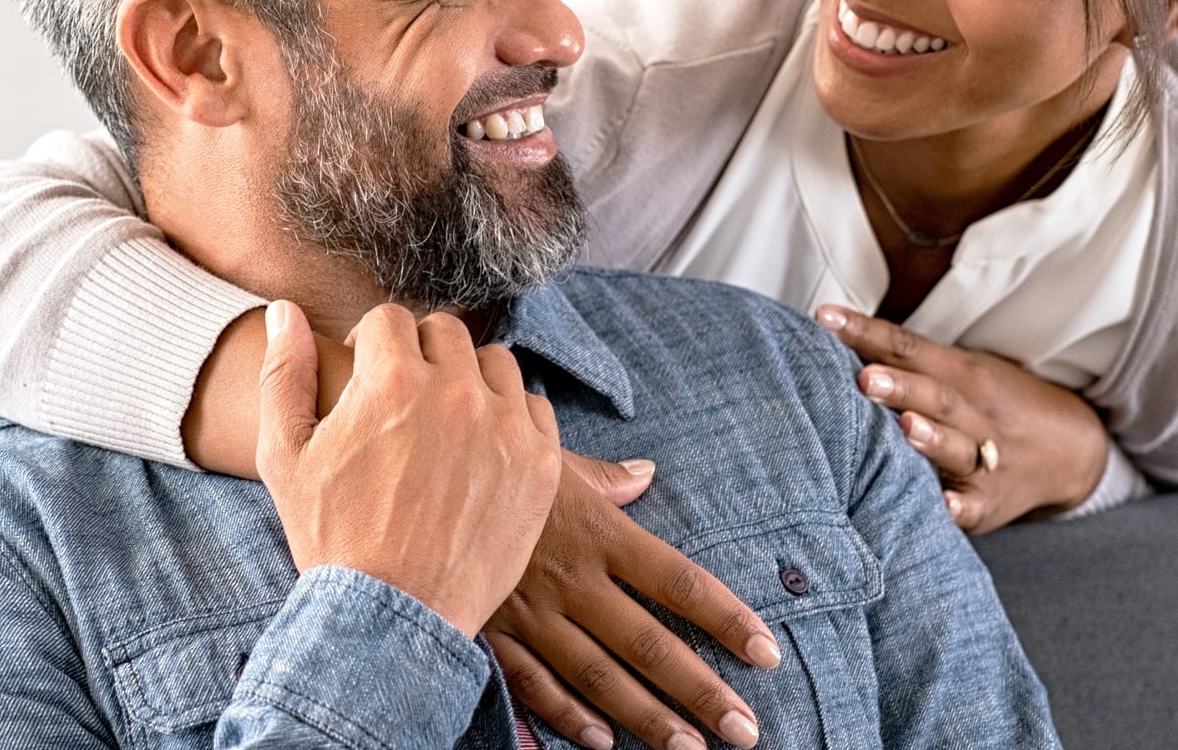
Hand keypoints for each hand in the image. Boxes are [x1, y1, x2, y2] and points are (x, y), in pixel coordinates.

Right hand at [258, 300, 561, 632]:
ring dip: (469, 379)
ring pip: (495, 363)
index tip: (368, 376)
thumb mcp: (285, 455)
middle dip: (420, 355)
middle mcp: (455, 392)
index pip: (390, 319)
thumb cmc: (331, 537)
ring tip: (446, 421)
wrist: (392, 616)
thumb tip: (285, 312)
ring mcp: (504, 427)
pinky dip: (509, 418)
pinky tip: (482, 449)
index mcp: (390, 380)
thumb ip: (284, 373)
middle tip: (405, 400)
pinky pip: (533, 408)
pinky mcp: (540, 464)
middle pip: (445, 332)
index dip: (371, 345)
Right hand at [487, 455, 778, 749]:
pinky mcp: (492, 630)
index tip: (767, 651)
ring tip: (690, 749)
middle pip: (650, 644)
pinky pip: (534, 683)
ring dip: (648, 717)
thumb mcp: (549, 456)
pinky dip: (567, 716)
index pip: (679, 581)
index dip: (727, 619)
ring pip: (599, 676)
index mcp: (597, 530)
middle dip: (701, 691)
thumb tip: (646, 473)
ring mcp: (531, 610)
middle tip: (745, 730)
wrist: (410, 473)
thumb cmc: (487, 459)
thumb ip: (604, 476)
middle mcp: (572, 578)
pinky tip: (602, 741)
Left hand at [812, 305, 1108, 532]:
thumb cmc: (989, 404)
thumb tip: (830, 332)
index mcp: (960, 374)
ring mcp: (986, 459)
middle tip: (863, 378)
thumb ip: (904, 359)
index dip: (866, 333)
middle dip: (900, 387)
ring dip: (931, 439)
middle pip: (935, 395)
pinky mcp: (990, 503)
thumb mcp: (959, 371)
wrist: (1069, 450)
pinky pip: (975, 506)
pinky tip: (943, 506)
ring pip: (958, 447)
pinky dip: (960, 507)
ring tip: (904, 428)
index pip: (908, 347)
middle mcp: (974, 413)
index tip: (824, 319)